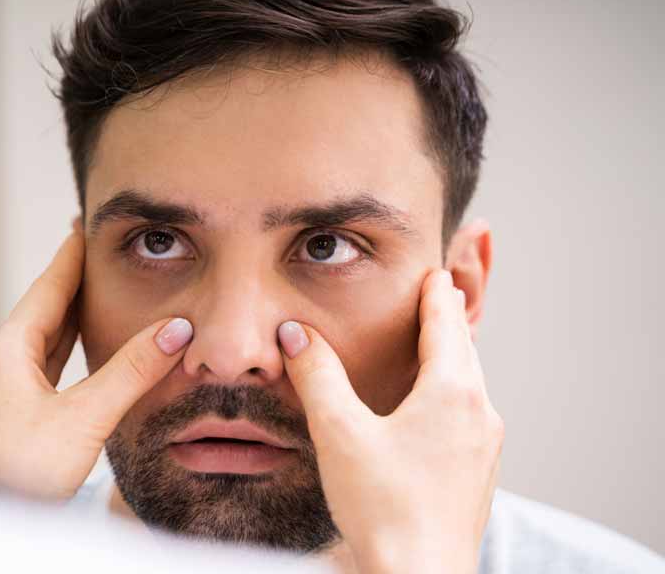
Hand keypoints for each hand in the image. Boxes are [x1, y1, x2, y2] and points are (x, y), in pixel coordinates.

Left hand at [0, 230, 193, 499]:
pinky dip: (63, 349)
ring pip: (41, 339)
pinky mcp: (8, 412)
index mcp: (7, 351)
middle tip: (95, 254)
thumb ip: (133, 370)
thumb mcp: (86, 417)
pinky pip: (40, 366)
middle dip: (71, 281)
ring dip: (68, 315)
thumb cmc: (21, 473)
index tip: (84, 224)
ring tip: (93, 294)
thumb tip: (175, 330)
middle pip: (42, 309)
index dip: (71, 256)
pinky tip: (78, 353)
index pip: (47, 288)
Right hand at [277, 268, 503, 573]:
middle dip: (447, 319)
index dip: (436, 292)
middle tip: (436, 295)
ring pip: (470, 383)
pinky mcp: (478, 473)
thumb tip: (295, 335)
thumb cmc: (383, 508)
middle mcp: (478, 412)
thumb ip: (317, 376)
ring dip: (452, 357)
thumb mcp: (339, 432)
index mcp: (451, 391)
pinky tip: (432, 408)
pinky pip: (469, 413)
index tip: (433, 271)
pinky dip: (453, 391)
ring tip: (434, 345)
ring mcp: (484, 446)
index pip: (446, 321)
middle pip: (464, 349)